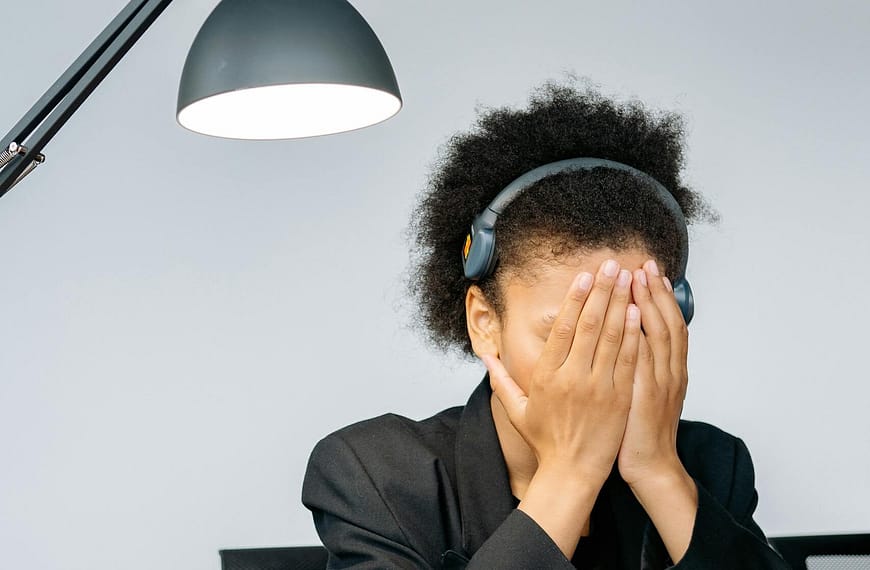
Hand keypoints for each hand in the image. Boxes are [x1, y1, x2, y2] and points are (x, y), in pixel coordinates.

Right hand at [483, 259, 640, 485]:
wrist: (572, 473)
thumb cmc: (546, 441)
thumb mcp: (517, 409)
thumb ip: (501, 379)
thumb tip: (486, 356)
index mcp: (547, 376)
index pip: (564, 328)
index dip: (576, 299)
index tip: (584, 276)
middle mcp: (573, 377)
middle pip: (590, 325)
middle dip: (602, 291)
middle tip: (612, 264)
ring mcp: (599, 387)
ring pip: (612, 337)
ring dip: (621, 304)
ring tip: (628, 278)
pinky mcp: (619, 398)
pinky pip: (628, 359)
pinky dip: (633, 334)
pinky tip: (637, 312)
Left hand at [618, 259, 689, 484]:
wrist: (651, 465)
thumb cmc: (641, 430)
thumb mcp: (647, 392)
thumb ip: (642, 365)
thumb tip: (630, 338)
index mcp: (670, 370)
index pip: (668, 324)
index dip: (660, 296)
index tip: (650, 271)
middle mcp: (669, 372)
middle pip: (666, 322)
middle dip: (655, 291)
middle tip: (645, 264)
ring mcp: (660, 382)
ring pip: (659, 335)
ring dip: (649, 304)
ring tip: (638, 277)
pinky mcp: (645, 395)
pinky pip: (645, 359)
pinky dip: (641, 335)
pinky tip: (634, 315)